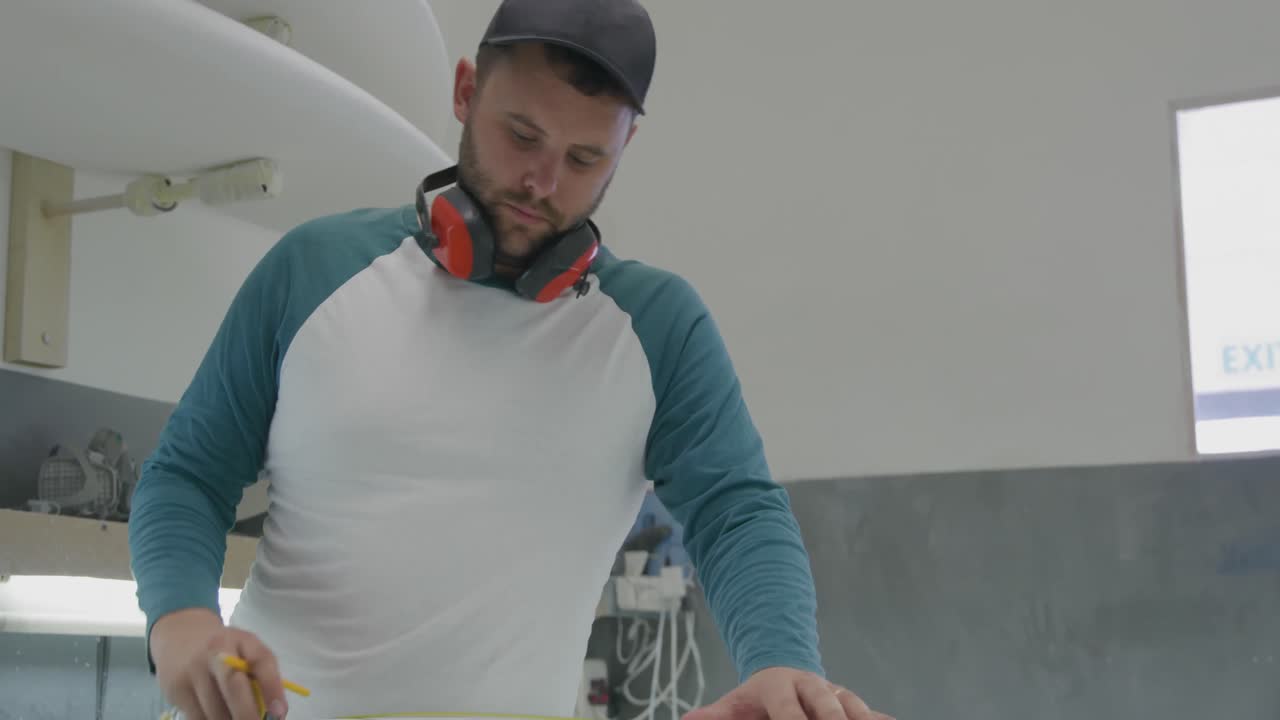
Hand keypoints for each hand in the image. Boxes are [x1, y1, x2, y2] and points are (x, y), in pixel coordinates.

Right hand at [150, 607, 288, 719]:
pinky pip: (197, 718)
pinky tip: (218, 717)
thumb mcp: (247, 649)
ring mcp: (192, 671)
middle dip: (247, 714)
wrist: (180, 634)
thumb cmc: (226, 647)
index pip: (261, 661)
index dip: (272, 688)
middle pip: (233, 686)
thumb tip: (276, 714)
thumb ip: (263, 674)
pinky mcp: (175, 690)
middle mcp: (215, 652)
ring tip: (237, 718)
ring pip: (214, 710)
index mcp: (242, 640)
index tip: (279, 714)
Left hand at [683, 667, 891, 719]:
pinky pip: (871, 712)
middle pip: (826, 705)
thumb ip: (716, 715)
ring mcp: (834, 693)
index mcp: (779, 686)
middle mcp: (811, 686)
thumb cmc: (754, 701)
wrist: (782, 672)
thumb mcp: (733, 705)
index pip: (787, 710)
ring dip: (860, 719)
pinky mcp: (852, 704)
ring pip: (853, 706)